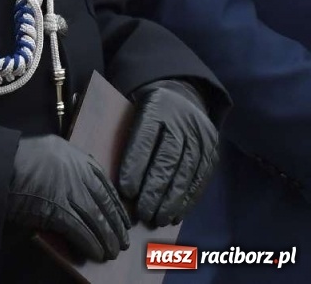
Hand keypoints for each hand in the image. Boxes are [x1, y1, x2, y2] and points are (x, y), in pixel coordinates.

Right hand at [8, 134, 130, 261]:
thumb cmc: (11, 157)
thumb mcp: (43, 150)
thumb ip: (62, 163)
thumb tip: (76, 185)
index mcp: (73, 154)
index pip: (104, 181)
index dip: (115, 203)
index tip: (122, 217)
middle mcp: (75, 171)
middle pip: (104, 202)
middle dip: (115, 224)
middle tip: (121, 240)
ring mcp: (68, 190)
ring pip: (96, 218)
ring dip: (106, 238)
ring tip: (111, 252)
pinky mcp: (58, 209)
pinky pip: (81, 230)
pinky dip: (90, 243)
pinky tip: (96, 253)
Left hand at [120, 79, 218, 226]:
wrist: (182, 97)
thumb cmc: (145, 110)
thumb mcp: (130, 109)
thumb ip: (122, 134)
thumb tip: (106, 171)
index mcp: (156, 107)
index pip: (144, 139)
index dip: (135, 166)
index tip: (126, 191)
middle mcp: (181, 121)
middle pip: (167, 160)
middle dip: (154, 190)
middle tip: (142, 213)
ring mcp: (200, 137)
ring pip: (186, 173)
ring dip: (172, 200)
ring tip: (158, 219)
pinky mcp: (212, 151)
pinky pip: (200, 179)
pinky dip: (188, 199)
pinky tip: (176, 214)